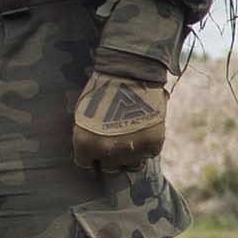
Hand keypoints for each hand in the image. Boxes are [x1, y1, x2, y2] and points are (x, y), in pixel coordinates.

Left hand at [74, 0, 190, 175]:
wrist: (129, 70)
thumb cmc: (102, 87)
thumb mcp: (84, 114)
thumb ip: (88, 137)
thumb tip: (92, 154)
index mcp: (85, 144)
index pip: (85, 163)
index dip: (91, 155)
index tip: (96, 148)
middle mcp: (107, 151)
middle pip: (110, 167)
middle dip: (112, 156)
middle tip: (116, 142)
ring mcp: (132, 148)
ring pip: (132, 164)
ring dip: (131, 153)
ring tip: (132, 137)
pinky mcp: (153, 142)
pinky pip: (150, 154)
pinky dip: (148, 145)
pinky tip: (144, 129)